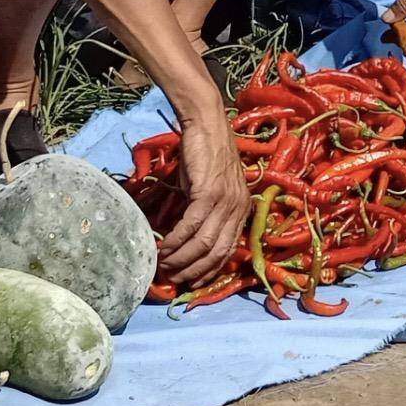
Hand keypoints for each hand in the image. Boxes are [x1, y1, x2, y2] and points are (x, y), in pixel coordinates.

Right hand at [158, 113, 249, 285]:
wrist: (205, 123)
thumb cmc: (205, 154)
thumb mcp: (209, 188)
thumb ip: (204, 212)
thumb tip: (186, 239)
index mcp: (242, 209)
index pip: (229, 250)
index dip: (209, 269)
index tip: (191, 281)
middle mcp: (238, 208)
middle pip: (217, 252)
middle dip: (193, 270)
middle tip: (172, 277)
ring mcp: (226, 201)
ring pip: (204, 242)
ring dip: (182, 258)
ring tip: (164, 265)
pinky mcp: (210, 192)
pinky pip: (192, 225)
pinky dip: (177, 240)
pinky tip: (164, 247)